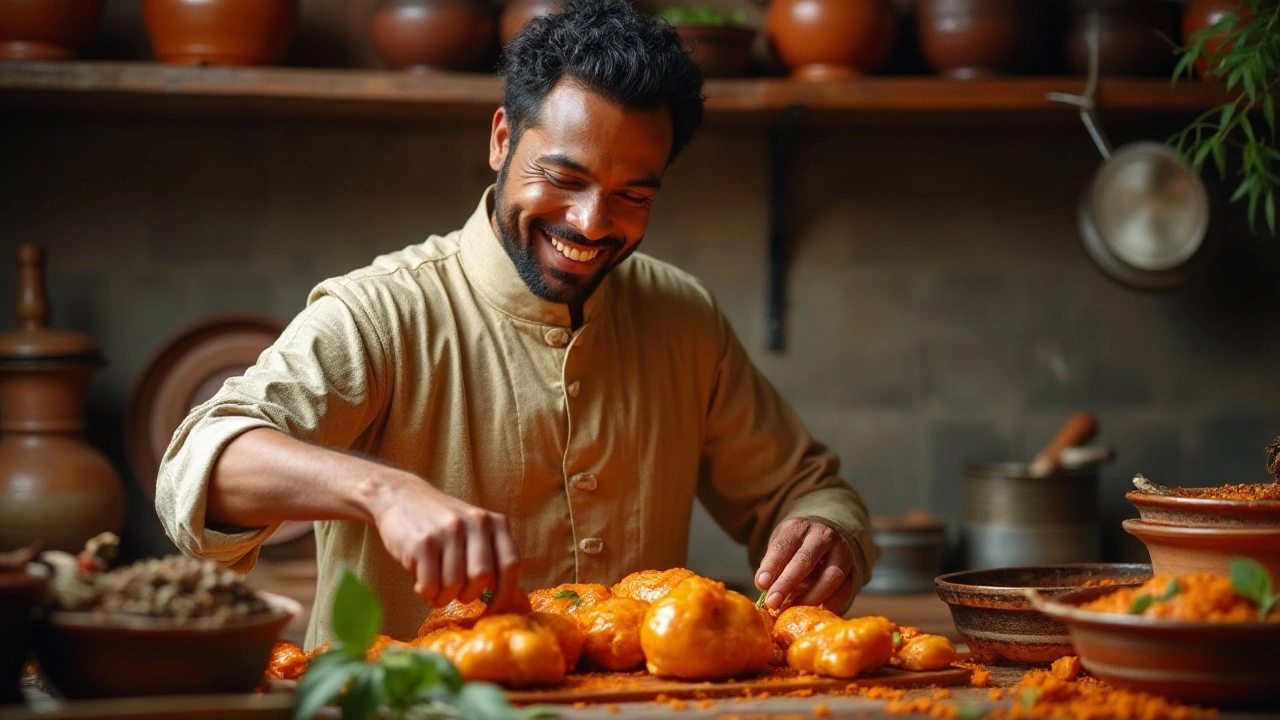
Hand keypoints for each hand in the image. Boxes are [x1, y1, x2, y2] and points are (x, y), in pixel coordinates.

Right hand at [369, 475, 522, 609]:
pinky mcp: (423, 542)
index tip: (493, 610)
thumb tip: (510, 604)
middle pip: (483, 578)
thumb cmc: (443, 525)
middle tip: (457, 594)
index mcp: (495, 522)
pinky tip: (421, 583)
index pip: (511, 564)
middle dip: (469, 595)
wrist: (401, 497)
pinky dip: (426, 593)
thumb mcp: (475, 531)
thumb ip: (492, 558)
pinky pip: (430, 586)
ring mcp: (449, 531)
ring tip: (436, 589)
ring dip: (443, 597)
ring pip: (455, 585)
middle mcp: (476, 522)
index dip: (505, 594)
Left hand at [754, 517, 855, 612]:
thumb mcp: (781, 546)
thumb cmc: (797, 545)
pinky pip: (846, 589)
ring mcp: (842, 552)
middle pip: (806, 560)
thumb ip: (773, 565)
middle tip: (773, 603)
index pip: (783, 546)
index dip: (772, 566)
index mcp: (798, 528)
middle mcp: (823, 536)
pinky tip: (818, 613)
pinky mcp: (853, 570)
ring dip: (811, 597)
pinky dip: (833, 604)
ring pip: (831, 576)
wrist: (827, 535)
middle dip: (788, 583)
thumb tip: (764, 587)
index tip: (761, 584)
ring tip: (794, 611)